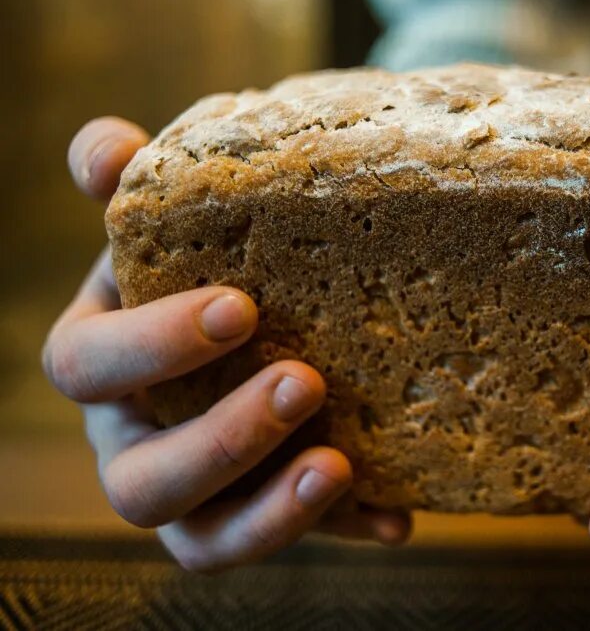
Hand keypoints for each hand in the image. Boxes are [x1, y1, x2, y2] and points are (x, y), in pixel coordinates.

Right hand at [44, 118, 410, 572]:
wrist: (254, 309)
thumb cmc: (204, 259)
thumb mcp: (173, 217)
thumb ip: (137, 182)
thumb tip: (110, 150)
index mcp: (100, 359)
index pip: (86, 366)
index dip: (154, 344)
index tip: (243, 306)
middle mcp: (130, 439)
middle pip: (140, 481)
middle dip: (222, 439)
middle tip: (306, 381)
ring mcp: (190, 494)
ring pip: (201, 538)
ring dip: (272, 511)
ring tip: (341, 465)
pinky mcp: (249, 519)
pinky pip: (287, 543)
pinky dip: (341, 530)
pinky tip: (397, 517)